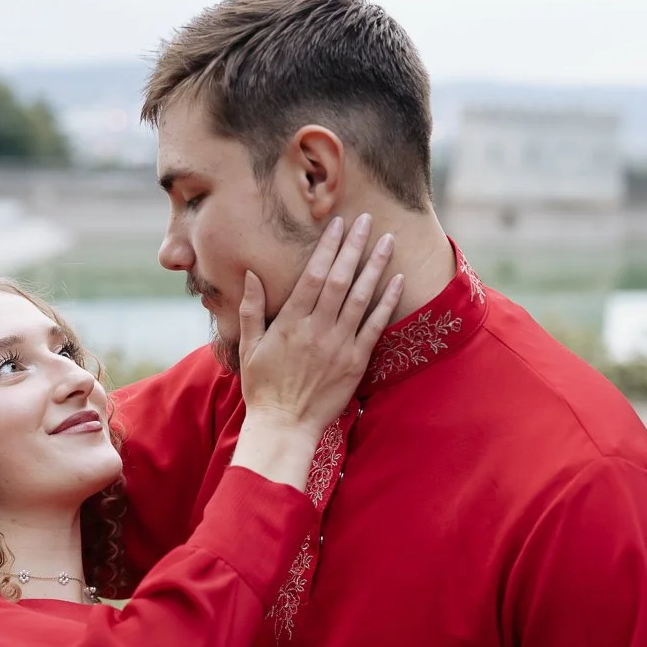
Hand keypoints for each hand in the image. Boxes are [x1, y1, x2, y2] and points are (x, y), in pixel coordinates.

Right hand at [238, 212, 401, 435]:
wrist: (284, 426)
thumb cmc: (263, 387)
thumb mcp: (249, 346)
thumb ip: (251, 308)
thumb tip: (250, 274)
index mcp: (290, 322)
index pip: (312, 275)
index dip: (327, 247)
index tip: (338, 223)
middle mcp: (317, 329)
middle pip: (340, 279)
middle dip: (355, 247)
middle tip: (368, 220)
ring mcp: (339, 345)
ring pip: (360, 298)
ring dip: (375, 267)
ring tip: (388, 241)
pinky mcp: (355, 362)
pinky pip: (375, 327)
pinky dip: (387, 303)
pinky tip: (398, 281)